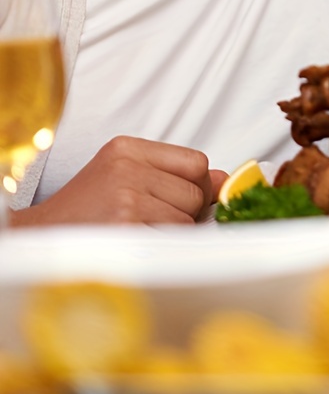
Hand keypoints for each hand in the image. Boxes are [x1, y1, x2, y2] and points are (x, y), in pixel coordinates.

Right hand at [11, 136, 224, 225]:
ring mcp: (126, 197)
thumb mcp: (125, 175)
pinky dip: (162, 246)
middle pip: (195, 191)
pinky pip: (171, 238)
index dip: (196, 186)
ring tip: (139, 231)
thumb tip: (224, 181)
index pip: (196, 162)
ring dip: (172, 232)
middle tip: (150, 220)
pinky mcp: (125, 227)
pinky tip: (136, 243)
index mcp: (127, 148)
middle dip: (185, 211)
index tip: (177, 199)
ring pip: (186, 218)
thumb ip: (174, 173)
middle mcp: (127, 168)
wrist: (39, 239)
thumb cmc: (87, 209)